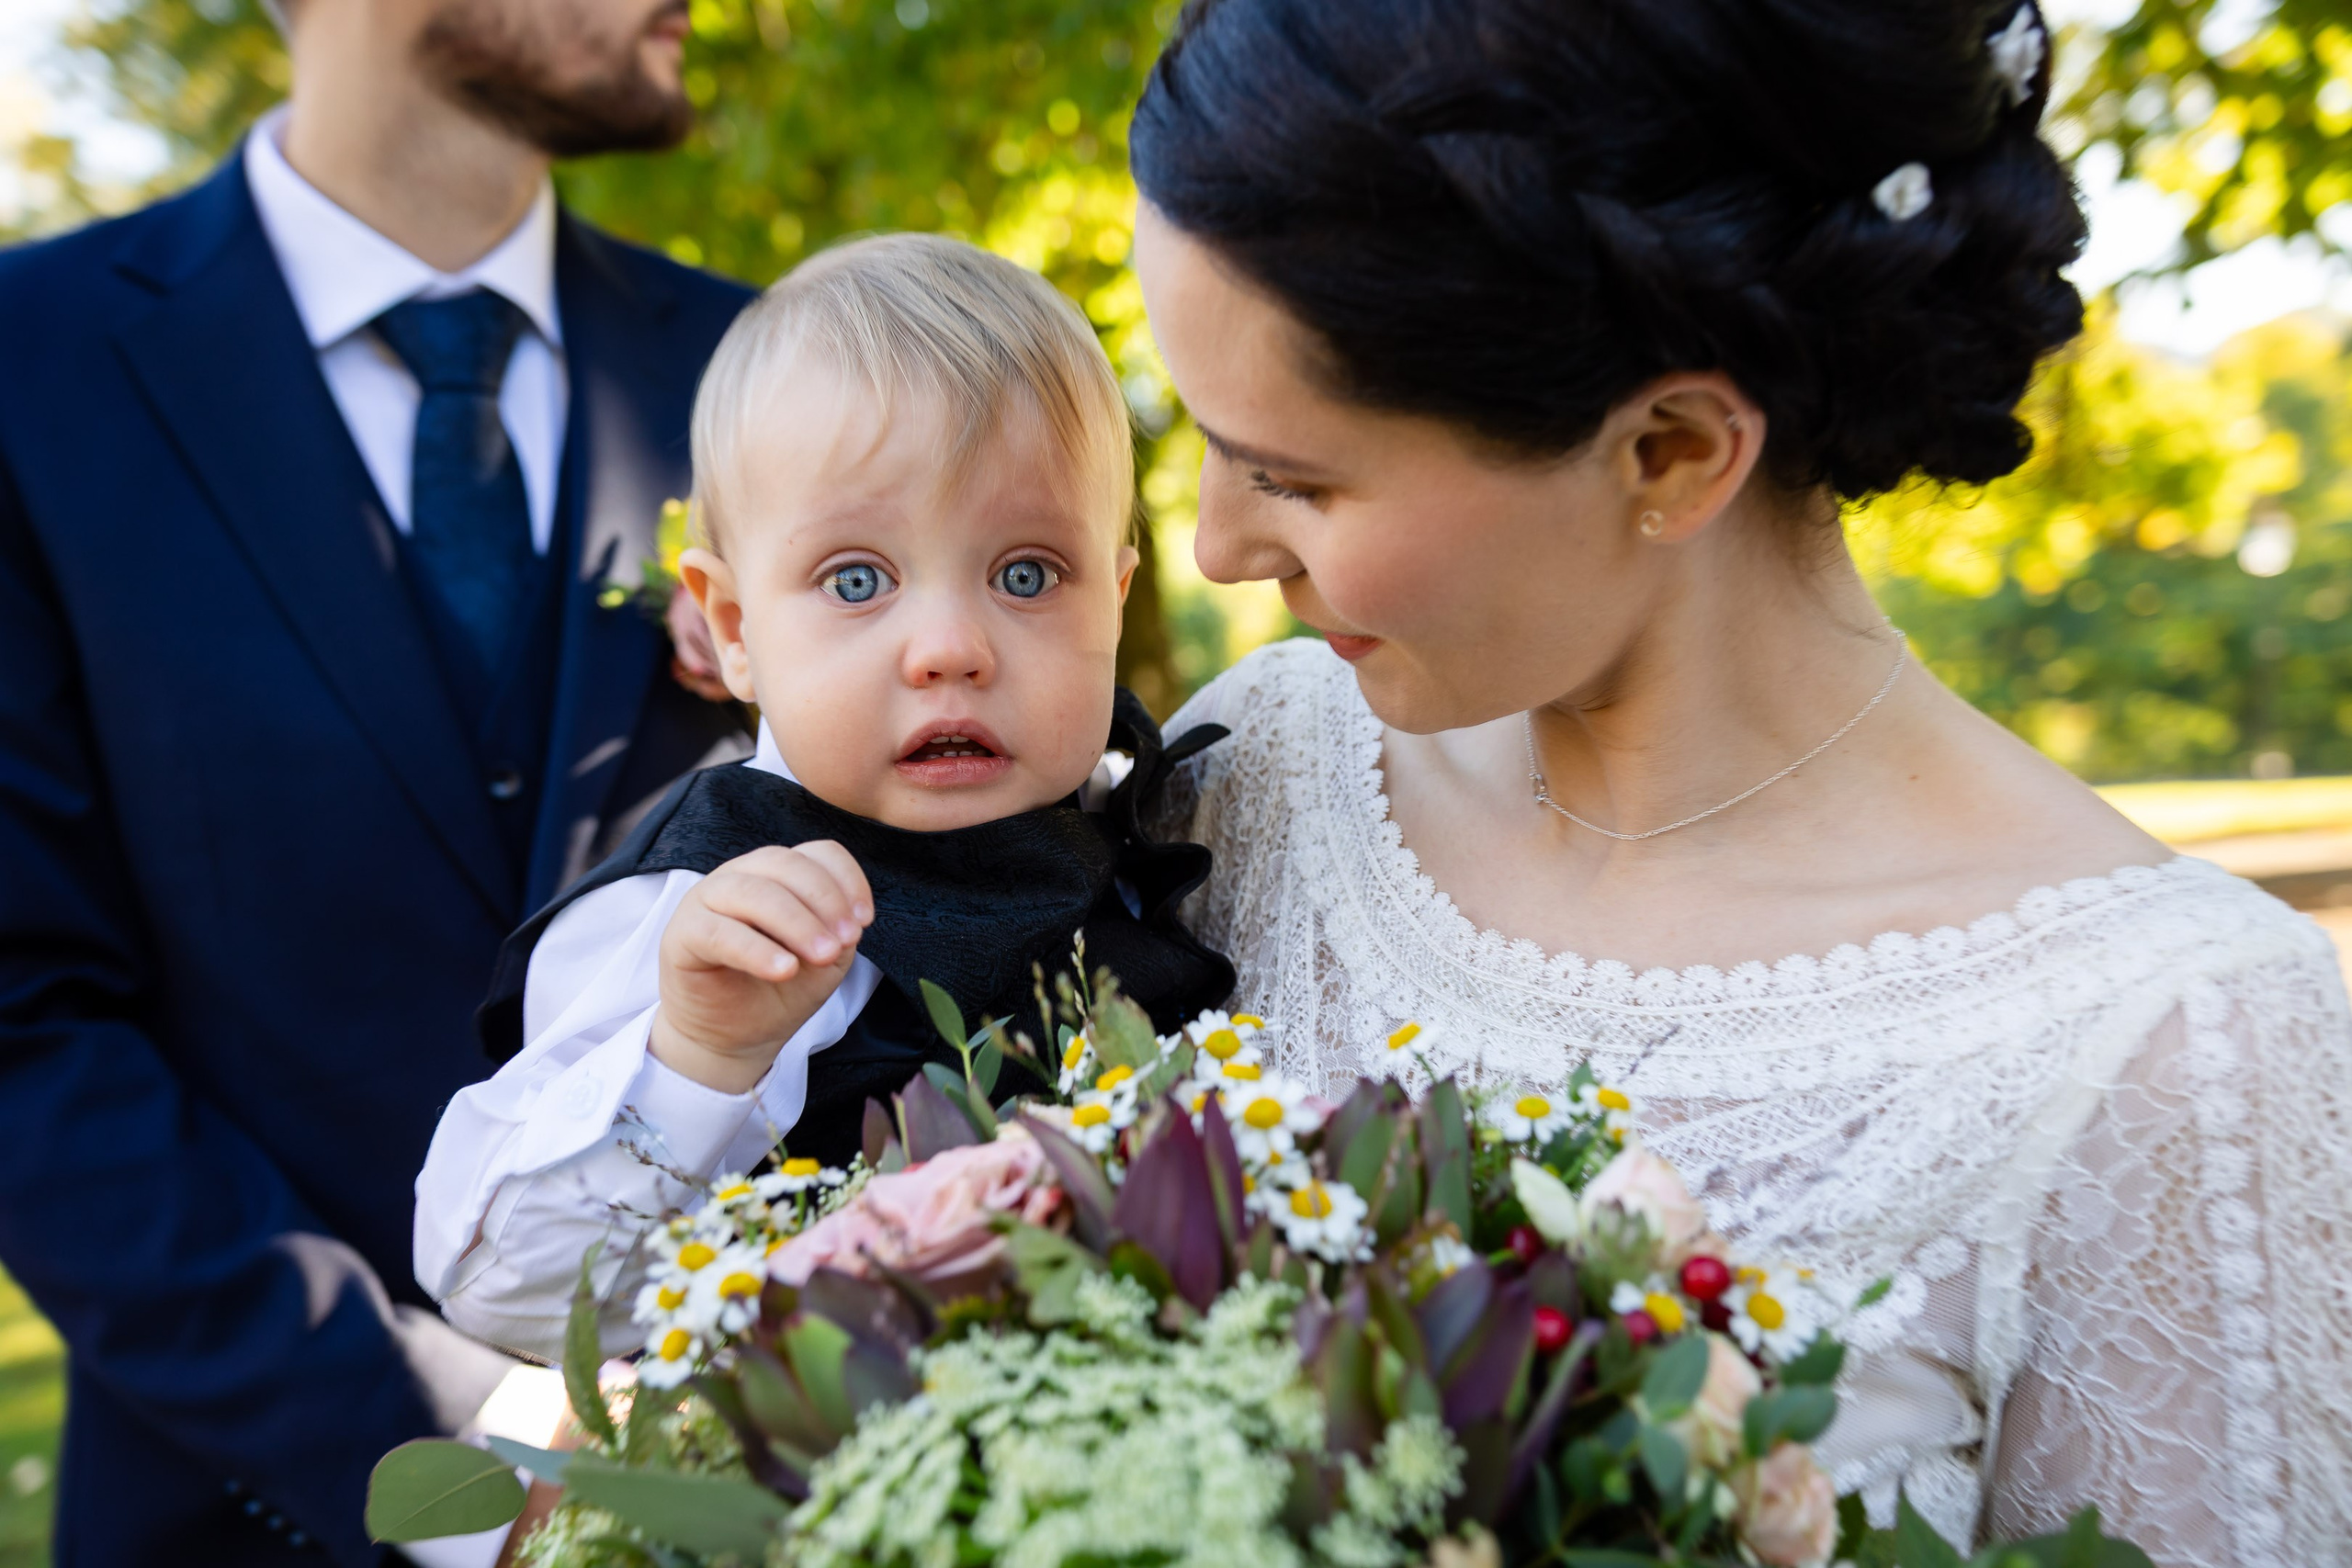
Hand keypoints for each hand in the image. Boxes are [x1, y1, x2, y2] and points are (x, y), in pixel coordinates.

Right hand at [650, 842, 872, 1092]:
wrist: (735, 1036)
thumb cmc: (780, 989)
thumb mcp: (824, 959)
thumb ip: (838, 932)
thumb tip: (847, 919)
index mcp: (779, 874)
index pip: (817, 853)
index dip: (846, 880)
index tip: (864, 922)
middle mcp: (741, 876)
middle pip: (785, 864)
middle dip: (824, 901)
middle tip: (844, 944)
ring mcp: (706, 899)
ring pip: (753, 892)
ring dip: (796, 923)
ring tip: (821, 957)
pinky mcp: (681, 933)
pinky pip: (718, 932)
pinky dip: (756, 949)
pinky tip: (784, 970)